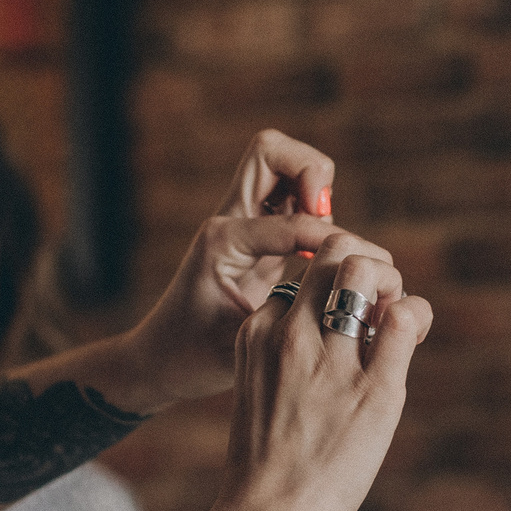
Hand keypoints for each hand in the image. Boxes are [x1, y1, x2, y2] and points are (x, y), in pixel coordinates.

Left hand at [125, 130, 340, 403]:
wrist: (160, 360)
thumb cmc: (193, 358)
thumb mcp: (240, 348)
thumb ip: (288, 325)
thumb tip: (342, 311)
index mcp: (222, 242)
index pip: (288, 220)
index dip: (329, 241)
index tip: (350, 269)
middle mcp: (229, 221)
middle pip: (271, 150)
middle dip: (312, 172)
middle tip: (327, 217)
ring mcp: (241, 223)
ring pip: (281, 163)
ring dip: (314, 184)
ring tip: (329, 233)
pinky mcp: (256, 235)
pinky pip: (290, 194)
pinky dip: (316, 206)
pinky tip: (326, 248)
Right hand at [217, 232, 430, 510]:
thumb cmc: (267, 468)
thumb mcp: (262, 393)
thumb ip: (289, 358)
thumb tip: (338, 337)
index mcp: (258, 334)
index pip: (300, 277)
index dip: (331, 288)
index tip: (345, 318)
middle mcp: (291, 336)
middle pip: (331, 254)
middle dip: (365, 265)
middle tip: (380, 303)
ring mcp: (331, 361)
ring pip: (364, 272)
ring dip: (390, 281)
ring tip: (396, 316)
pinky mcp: (373, 390)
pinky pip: (403, 320)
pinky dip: (415, 316)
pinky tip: (412, 338)